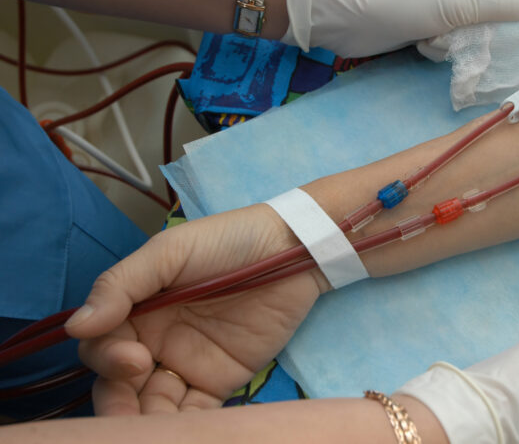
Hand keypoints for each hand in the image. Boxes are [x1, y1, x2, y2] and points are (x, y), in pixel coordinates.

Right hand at [64, 204, 327, 414]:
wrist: (294, 250)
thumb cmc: (228, 241)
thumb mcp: (170, 251)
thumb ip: (122, 285)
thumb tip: (76, 326)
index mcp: (138, 309)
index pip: (102, 344)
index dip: (107, 358)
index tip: (133, 358)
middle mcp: (155, 340)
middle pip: (118, 384)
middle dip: (116, 401)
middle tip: (132, 406)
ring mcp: (187, 364)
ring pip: (150, 406)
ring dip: (143, 422)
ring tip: (151, 430)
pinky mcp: (220, 382)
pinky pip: (194, 413)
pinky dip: (183, 428)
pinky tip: (183, 432)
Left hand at [281, 0, 518, 57]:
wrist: (355, 16)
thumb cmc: (411, 1)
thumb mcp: (466, 2)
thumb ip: (508, 4)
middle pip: (500, 9)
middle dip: (495, 31)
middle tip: (490, 46)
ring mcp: (443, 6)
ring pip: (475, 31)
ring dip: (464, 43)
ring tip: (445, 42)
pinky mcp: (427, 27)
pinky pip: (449, 42)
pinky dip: (441, 48)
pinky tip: (425, 46)